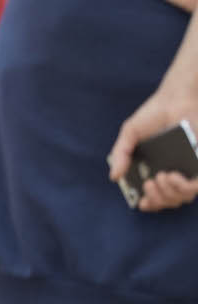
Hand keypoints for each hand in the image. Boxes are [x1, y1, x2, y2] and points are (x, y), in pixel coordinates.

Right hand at [109, 86, 197, 211]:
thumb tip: (114, 177)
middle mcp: (173, 171)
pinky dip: (185, 187)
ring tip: (162, 176)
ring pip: (184, 197)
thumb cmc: (153, 115)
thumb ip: (120, 154)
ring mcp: (188, 168)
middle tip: (150, 182)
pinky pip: (196, 186)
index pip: (156, 196)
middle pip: (169, 201)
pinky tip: (174, 176)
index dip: (150, 204)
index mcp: (155, 168)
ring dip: (170, 193)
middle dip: (158, 198)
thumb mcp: (130, 133)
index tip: (142, 203)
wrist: (175, 100)